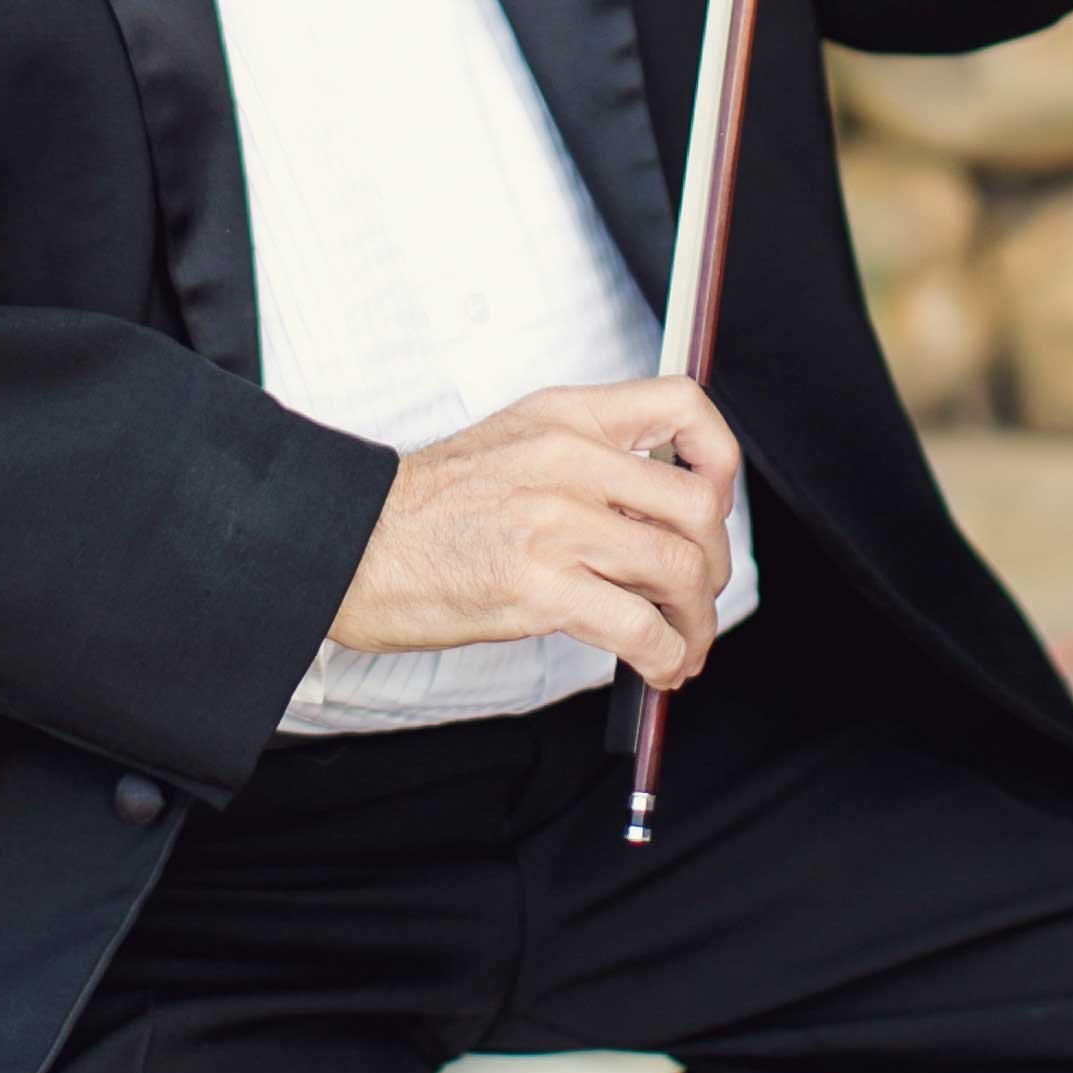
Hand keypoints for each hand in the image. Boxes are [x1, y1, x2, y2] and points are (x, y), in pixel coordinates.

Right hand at [329, 377, 739, 691]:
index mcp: (565, 416)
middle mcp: (568, 459)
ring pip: (678, 571)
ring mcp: (555, 522)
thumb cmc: (428, 508)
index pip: (682, 404)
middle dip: (713, 568)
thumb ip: (587, 457)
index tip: (712, 505)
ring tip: (683, 649)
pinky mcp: (539, 588)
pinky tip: (657, 669)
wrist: (353, 545)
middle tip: (697, 600)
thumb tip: (662, 509)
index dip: (719, 458)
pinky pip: (639, 627)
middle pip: (696, 507)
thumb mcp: (514, 443)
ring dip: (696, 624)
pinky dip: (665, 657)